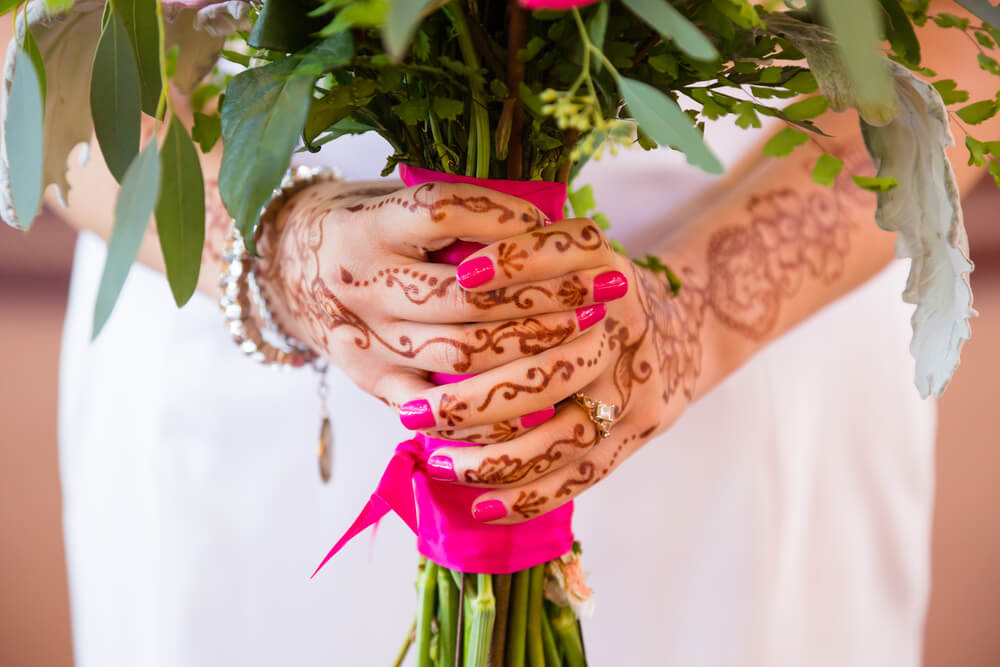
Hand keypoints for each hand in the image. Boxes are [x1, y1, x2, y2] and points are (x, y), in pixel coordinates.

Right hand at [255, 179, 627, 408]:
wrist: (281, 264)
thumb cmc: (359, 222)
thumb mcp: (392, 197)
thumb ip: (454, 212)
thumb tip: (547, 223)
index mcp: (365, 225)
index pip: (445, 213)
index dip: (512, 221)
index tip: (565, 224)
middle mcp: (359, 283)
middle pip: (468, 298)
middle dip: (548, 293)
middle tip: (608, 286)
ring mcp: (361, 339)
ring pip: (459, 356)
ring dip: (533, 346)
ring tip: (588, 331)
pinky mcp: (366, 377)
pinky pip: (434, 408)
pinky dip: (488, 409)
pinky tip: (540, 399)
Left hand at [394, 220, 695, 523]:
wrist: (684, 329)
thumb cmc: (595, 292)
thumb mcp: (569, 255)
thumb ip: (522, 253)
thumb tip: (444, 268)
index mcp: (604, 268)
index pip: (562, 257)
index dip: (514, 262)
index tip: (461, 278)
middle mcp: (624, 324)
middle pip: (548, 371)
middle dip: (472, 399)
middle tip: (413, 415)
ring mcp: (635, 383)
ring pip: (563, 435)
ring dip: (494, 459)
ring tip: (439, 463)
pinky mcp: (639, 431)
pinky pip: (582, 475)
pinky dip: (530, 497)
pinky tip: (484, 508)